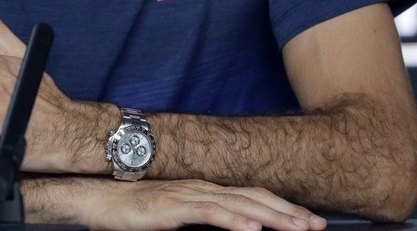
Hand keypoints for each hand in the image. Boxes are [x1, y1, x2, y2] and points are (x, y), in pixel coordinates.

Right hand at [63, 178, 327, 230]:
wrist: (98, 198)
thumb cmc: (134, 209)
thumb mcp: (176, 215)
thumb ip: (203, 216)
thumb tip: (235, 224)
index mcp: (205, 190)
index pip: (251, 196)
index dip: (282, 206)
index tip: (309, 221)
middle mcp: (201, 188)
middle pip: (253, 197)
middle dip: (288, 211)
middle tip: (318, 225)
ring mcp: (187, 195)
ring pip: (238, 204)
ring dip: (271, 216)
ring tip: (298, 228)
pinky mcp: (171, 207)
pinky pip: (208, 213)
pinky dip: (233, 219)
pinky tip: (253, 227)